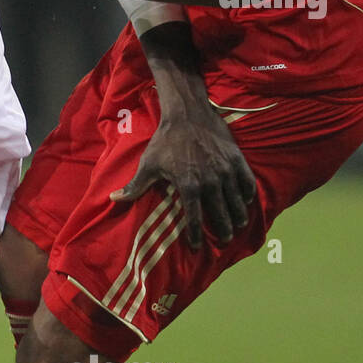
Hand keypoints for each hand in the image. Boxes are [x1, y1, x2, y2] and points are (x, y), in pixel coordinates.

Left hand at [111, 105, 257, 250]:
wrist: (187, 114)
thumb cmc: (165, 140)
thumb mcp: (148, 165)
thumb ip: (134, 186)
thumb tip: (113, 199)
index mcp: (189, 186)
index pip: (195, 219)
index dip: (196, 236)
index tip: (197, 248)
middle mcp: (210, 182)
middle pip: (220, 214)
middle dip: (223, 230)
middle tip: (225, 240)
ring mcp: (225, 171)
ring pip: (237, 201)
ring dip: (239, 216)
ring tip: (238, 226)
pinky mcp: (236, 159)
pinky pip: (247, 182)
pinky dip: (249, 193)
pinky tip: (247, 201)